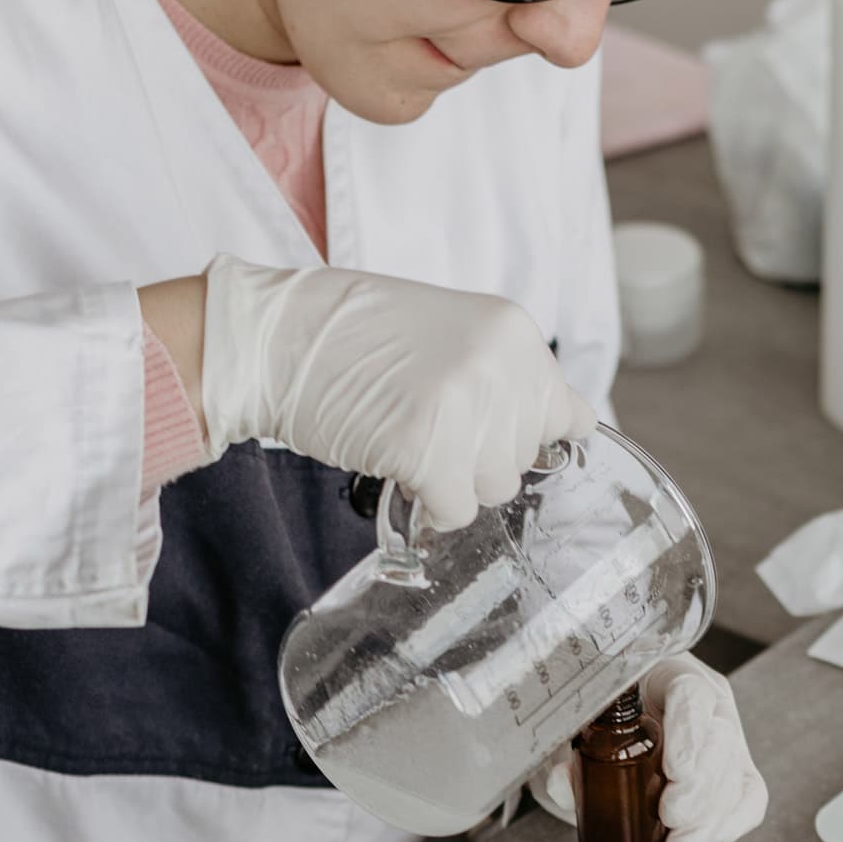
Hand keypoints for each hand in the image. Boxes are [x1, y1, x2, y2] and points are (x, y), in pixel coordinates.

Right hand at [197, 255, 595, 529]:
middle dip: (479, 458)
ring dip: (453, 481)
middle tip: (427, 426)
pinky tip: (399, 469)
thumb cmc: (355, 337)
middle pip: (524, 458)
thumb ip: (507, 376)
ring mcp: (468, 406)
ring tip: (409, 440)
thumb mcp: (454, 333)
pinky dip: (428, 504)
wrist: (277, 336)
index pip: (566, 415)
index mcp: (514, 332)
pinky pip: (455, 509)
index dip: (522, 436)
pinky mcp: (428, 447)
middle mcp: (502, 365)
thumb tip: (565, 427)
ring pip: (495, 488)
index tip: (488, 435)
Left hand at [537, 654, 768, 841]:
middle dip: (700, 787)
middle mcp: (705, 704)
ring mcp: (723, 738)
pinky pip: (749, 798)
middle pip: (720, 739)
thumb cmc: (595, 718)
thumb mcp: (573, 728)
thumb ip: (564, 752)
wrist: (609, 727)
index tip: (674, 771)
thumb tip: (562, 783)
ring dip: (710, 819)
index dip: (689, 732)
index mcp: (667, 675)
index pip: (691, 694)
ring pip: (736, 774)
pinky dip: (729, 825)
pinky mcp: (733, 772)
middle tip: (670, 817)